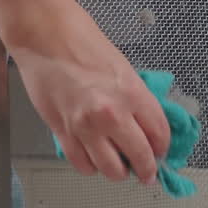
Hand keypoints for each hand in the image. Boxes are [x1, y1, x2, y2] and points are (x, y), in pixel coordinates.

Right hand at [6, 2, 169, 183]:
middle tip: (146, 170)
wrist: (44, 36)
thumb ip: (136, 100)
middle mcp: (111, 114)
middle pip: (140, 158)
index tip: (161, 153)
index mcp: (133, 94)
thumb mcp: (123, 69)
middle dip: (146, 169)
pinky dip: (91, 166)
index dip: (162, 149)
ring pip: (111, 170)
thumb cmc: (82, 42)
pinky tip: (94, 158)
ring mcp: (85, 126)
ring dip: (118, 171)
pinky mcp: (62, 132)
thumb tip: (146, 127)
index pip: (159, 135)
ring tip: (118, 165)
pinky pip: (82, 164)